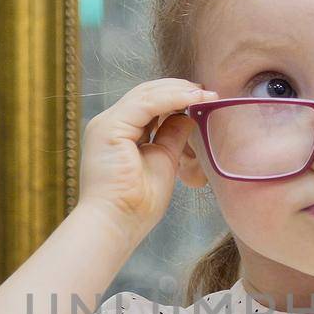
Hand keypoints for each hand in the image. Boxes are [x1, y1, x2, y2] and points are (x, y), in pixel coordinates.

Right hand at [78, 78, 217, 237]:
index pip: (148, 104)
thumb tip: (187, 116)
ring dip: (178, 90)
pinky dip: (171, 98)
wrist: (115, 225)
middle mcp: (109, 124)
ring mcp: (106, 124)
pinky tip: (193, 97)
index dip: (176, 97)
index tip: (203, 98)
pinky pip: (145, 103)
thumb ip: (172, 137)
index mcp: (119, 134)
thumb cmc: (136, 206)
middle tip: (207, 91)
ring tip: (205, 93)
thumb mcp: (163, 161)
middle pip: (146, 94)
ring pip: (145, 94)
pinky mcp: (109, 128)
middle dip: (178, 89)